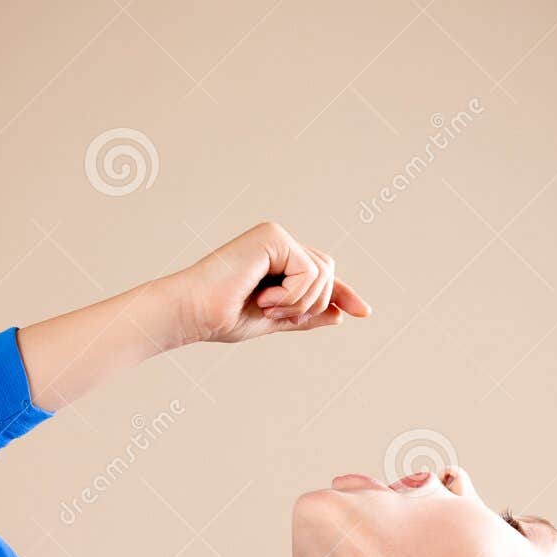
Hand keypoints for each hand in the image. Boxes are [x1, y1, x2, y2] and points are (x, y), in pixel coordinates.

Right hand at [179, 222, 370, 344]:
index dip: (342, 293)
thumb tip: (339, 314)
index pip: (320, 274)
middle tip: (278, 315)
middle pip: (327, 273)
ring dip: (299, 303)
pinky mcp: (273, 237)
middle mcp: (277, 243)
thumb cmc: (220, 317)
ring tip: (266, 307)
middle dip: (312, 303)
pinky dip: (293, 294)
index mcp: (276, 260)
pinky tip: (264, 299)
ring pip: (322, 274)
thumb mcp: (272, 320)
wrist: (192, 313)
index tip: (364, 312)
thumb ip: (303, 315)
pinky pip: (309, 271)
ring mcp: (275, 237)